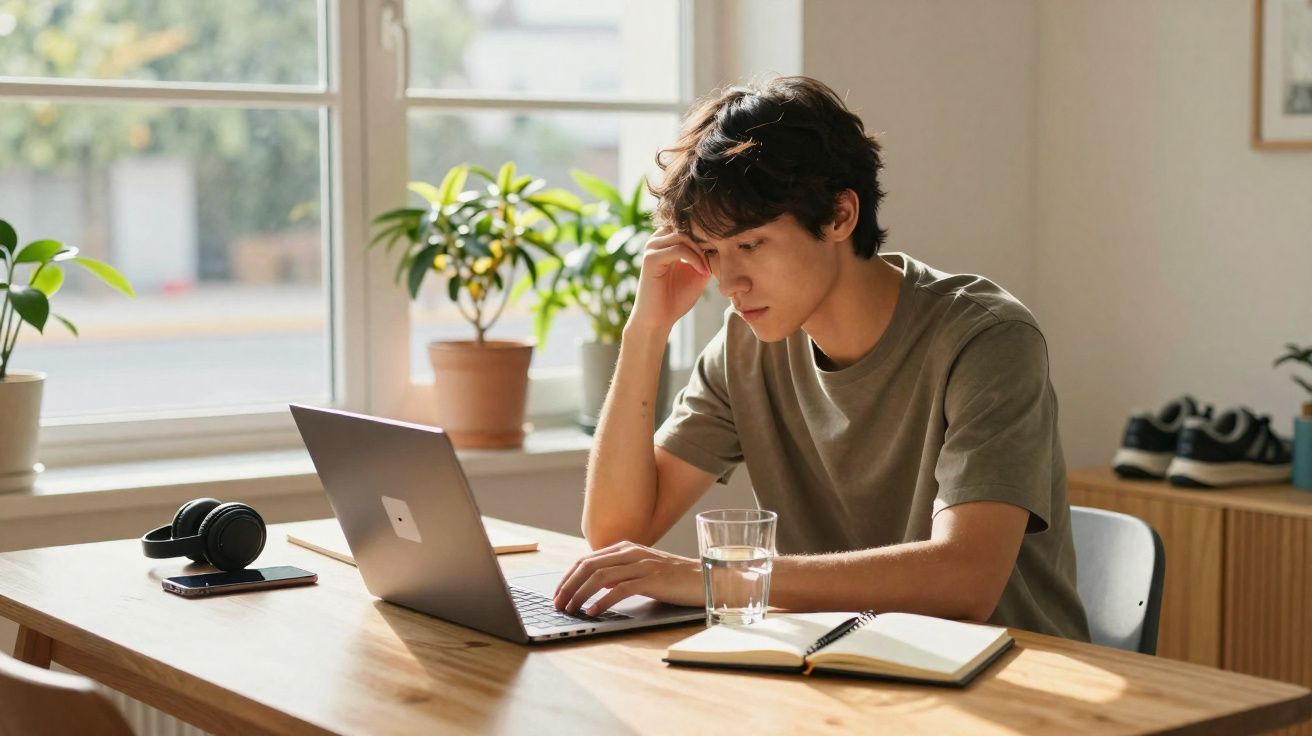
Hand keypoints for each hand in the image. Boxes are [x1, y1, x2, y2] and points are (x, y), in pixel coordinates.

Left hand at [552, 540, 702, 614]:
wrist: (706, 578)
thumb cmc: (674, 579)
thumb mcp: (643, 571)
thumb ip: (621, 573)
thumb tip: (596, 585)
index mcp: (626, 548)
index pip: (586, 559)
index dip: (567, 577)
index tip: (557, 593)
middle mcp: (631, 552)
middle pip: (588, 566)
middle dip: (568, 586)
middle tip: (557, 603)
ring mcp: (641, 564)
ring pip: (600, 576)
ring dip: (580, 594)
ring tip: (571, 609)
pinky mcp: (652, 579)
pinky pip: (620, 589)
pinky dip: (602, 601)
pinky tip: (594, 611)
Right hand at [627, 226, 711, 333]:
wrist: (660, 319)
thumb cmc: (676, 298)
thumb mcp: (698, 273)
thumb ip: (705, 255)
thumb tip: (721, 239)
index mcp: (666, 242)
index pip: (688, 224)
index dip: (707, 235)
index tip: (722, 250)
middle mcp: (656, 240)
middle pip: (686, 226)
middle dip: (704, 241)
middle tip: (716, 259)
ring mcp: (652, 248)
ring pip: (683, 236)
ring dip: (700, 252)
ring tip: (707, 270)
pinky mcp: (650, 259)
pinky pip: (678, 249)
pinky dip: (694, 259)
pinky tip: (703, 273)